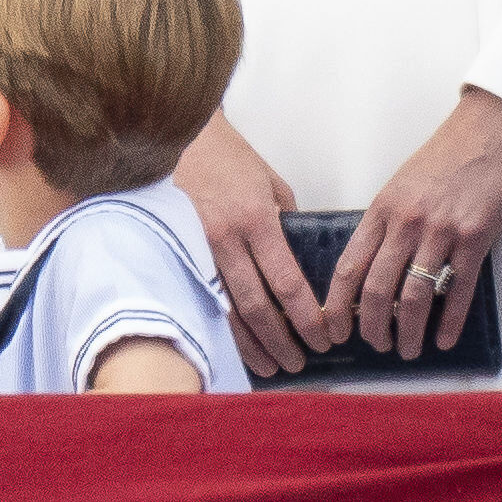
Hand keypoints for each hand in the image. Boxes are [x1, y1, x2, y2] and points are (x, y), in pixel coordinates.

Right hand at [174, 111, 328, 377]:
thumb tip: (299, 261)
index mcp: (256, 219)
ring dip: (250, 343)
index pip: (287, 283)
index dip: (307, 318)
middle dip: (281, 340)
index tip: (324, 338)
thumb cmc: (229, 156)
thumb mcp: (271, 184)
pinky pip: (202, 297)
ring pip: (225, 309)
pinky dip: (221, 326)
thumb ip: (287, 224)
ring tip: (270, 365)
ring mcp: (196, 247)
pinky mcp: (177, 250)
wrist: (178, 136)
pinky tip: (234, 344)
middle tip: (300, 363)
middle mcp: (224, 238)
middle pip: (257, 306)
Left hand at [322, 87, 501, 359]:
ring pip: (416, 295)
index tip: (331, 327)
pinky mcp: (476, 238)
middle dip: (372, 325)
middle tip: (375, 346)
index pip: (349, 266)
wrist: (487, 132)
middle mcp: (406, 223)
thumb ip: (385, 224)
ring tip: (408, 350)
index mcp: (381, 210)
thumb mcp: (399, 186)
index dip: (337, 303)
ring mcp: (441, 232)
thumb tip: (370, 266)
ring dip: (410, 330)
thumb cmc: (442, 159)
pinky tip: (443, 340)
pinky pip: (459, 290)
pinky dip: (449, 321)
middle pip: (378, 288)